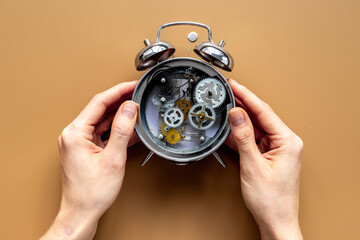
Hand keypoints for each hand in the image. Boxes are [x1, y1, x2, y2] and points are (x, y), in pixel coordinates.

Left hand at [41, 81, 138, 239]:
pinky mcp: (85, 149)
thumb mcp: (112, 159)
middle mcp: (74, 135)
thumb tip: (129, 109)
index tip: (132, 85)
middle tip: (138, 95)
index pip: (99, 102)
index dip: (118, 91)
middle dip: (121, 102)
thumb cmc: (91, 192)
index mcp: (75, 133)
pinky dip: (117, 130)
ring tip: (138, 111)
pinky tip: (131, 129)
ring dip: (120, 116)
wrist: (82, 212)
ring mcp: (79, 142)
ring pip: (103, 121)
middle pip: (100, 110)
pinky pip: (103, 133)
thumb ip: (122, 130)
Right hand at [226, 79, 302, 239]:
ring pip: (254, 127)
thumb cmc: (272, 200)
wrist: (275, 220)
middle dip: (241, 105)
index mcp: (288, 141)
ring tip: (223, 110)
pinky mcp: (267, 156)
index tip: (235, 85)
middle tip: (226, 94)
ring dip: (238, 121)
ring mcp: (275, 149)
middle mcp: (284, 142)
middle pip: (259, 117)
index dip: (247, 96)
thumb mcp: (253, 165)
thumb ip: (243, 136)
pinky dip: (239, 135)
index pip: (264, 111)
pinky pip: (251, 139)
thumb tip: (236, 114)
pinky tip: (228, 130)